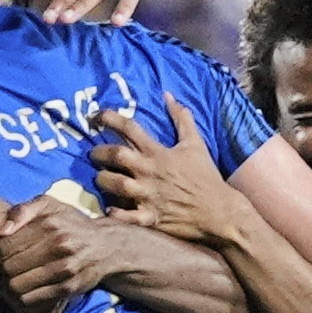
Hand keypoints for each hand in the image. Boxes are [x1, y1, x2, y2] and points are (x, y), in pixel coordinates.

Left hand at [0, 194, 130, 312]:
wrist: (106, 246)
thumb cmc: (71, 224)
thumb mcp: (49, 205)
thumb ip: (22, 211)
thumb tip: (2, 232)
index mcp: (49, 224)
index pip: (4, 246)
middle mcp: (57, 246)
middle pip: (8, 268)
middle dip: (0, 271)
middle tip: (2, 270)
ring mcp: (64, 269)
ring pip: (17, 287)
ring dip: (8, 288)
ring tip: (10, 282)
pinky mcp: (68, 288)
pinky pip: (33, 301)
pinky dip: (22, 300)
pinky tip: (23, 292)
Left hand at [88, 99, 245, 246]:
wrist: (218, 210)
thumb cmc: (206, 176)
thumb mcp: (196, 143)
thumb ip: (181, 118)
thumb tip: (168, 95)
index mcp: (158, 153)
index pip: (130, 129)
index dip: (110, 119)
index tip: (96, 115)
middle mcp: (149, 172)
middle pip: (116, 156)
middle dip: (99, 152)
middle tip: (93, 154)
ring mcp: (148, 195)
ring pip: (115, 184)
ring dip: (102, 180)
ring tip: (99, 178)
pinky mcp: (150, 217)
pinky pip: (126, 217)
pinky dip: (115, 214)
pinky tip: (108, 210)